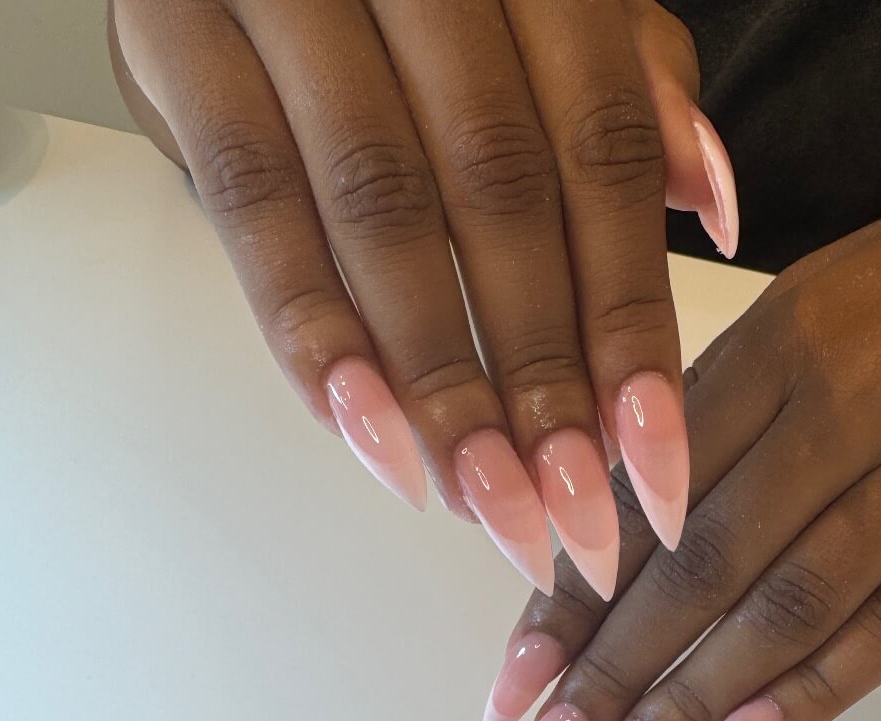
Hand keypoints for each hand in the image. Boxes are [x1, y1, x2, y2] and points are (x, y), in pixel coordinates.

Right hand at [108, 0, 737, 596]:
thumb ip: (628, 83)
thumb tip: (703, 203)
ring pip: (381, 212)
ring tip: (488, 505)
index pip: (598, 160)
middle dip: (540, 377)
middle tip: (570, 512)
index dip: (629, 321)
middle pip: (498, 199)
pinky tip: (368, 435)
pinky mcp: (176, 35)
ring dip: (439, 379)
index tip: (652, 457)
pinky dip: (310, 327)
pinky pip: (250, 201)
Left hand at [482, 105, 880, 720]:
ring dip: (692, 705)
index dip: (578, 587)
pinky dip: (811, 696)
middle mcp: (850, 403)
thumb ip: (718, 406)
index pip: (652, 485)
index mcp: (782, 337)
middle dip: (610, 671)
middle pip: (706, 562)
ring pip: (791, 608)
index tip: (518, 671)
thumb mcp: (809, 303)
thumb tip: (620, 524)